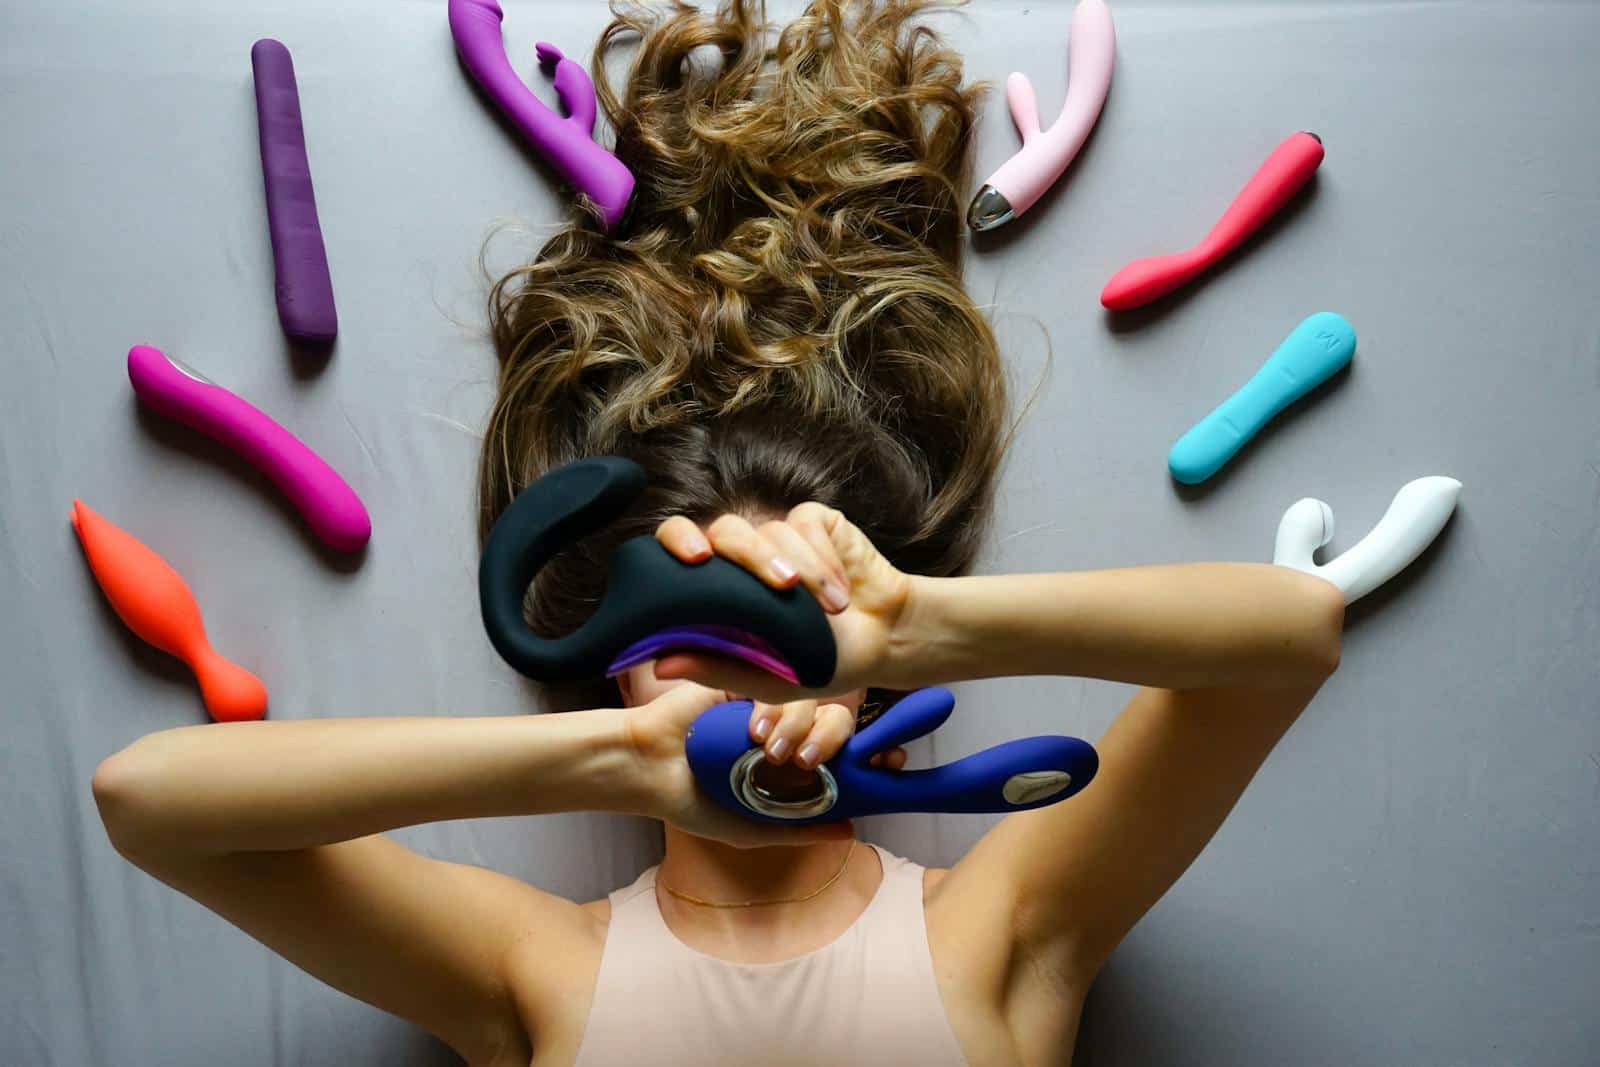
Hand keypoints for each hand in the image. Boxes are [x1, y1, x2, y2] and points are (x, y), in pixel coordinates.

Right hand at [619, 682, 905, 848]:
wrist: (646, 766)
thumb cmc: (692, 801)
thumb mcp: (748, 827)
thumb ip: (797, 828)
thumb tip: (852, 831)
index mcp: (794, 765)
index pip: (845, 753)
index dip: (872, 753)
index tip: (890, 761)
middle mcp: (789, 731)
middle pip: (840, 722)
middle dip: (843, 737)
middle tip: (828, 755)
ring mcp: (769, 705)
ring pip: (814, 703)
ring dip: (803, 728)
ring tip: (772, 753)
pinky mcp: (747, 680)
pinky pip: (779, 687)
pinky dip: (774, 710)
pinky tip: (753, 732)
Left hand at [653, 503, 914, 702]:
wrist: (881, 644)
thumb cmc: (817, 662)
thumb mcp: (765, 678)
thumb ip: (714, 668)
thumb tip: (658, 663)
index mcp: (718, 589)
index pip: (677, 548)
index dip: (677, 542)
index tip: (694, 558)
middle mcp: (741, 558)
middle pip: (724, 531)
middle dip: (751, 555)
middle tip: (779, 584)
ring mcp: (776, 536)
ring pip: (771, 532)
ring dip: (804, 574)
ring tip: (830, 613)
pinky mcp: (813, 522)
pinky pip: (805, 525)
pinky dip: (823, 561)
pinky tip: (841, 593)